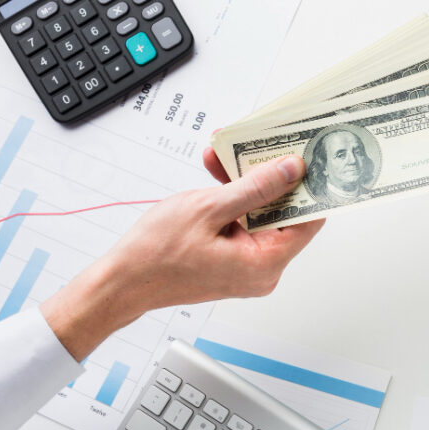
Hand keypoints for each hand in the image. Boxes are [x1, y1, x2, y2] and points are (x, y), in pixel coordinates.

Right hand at [41, 151, 323, 359]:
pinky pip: (243, 224)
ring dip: (244, 184)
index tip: (306, 159)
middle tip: (258, 147)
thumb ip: (256, 188)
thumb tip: (292, 171)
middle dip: (267, 177)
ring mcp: (248, 266)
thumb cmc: (155, 255)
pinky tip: (215, 176)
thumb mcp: (209, 208)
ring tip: (222, 158)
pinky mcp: (233, 260)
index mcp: (265, 263)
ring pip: (260, 215)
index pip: (308, 219)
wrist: (120, 282)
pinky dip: (232, 201)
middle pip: (283, 214)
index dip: (308, 187)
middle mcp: (263, 269)